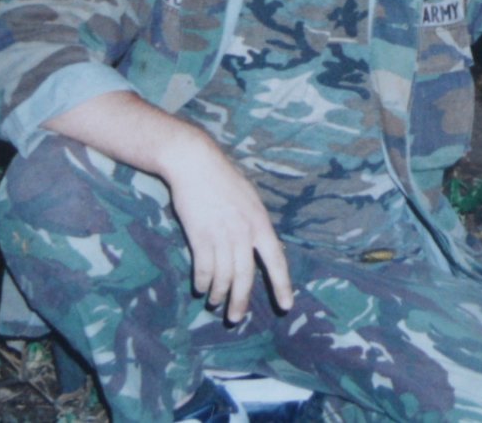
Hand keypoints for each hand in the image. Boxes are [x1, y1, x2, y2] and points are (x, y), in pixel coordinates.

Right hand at [162, 132, 293, 322]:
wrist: (195, 163)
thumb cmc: (223, 179)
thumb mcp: (249, 199)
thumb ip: (255, 224)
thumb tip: (260, 247)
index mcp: (260, 222)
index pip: (276, 259)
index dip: (282, 285)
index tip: (286, 306)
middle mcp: (243, 231)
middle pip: (245, 275)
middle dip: (240, 300)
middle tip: (235, 318)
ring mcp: (221, 234)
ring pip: (223, 276)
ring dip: (218, 293)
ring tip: (215, 303)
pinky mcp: (199, 235)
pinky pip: (203, 268)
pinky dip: (202, 282)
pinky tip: (201, 288)